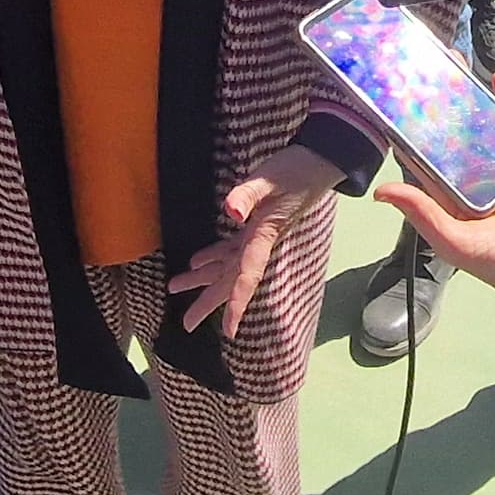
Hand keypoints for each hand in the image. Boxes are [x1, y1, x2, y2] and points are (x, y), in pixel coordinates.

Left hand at [170, 144, 339, 335]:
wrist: (318, 162)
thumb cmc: (296, 170)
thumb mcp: (270, 178)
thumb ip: (248, 194)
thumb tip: (231, 213)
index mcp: (262, 236)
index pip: (247, 276)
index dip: (237, 304)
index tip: (229, 331)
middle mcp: (259, 243)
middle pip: (231, 280)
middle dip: (209, 302)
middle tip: (186, 324)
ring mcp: (257, 235)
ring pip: (227, 266)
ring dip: (203, 278)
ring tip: (175, 287)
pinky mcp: (256, 225)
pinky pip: (232, 249)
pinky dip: (214, 256)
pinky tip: (197, 261)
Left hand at [374, 71, 494, 336]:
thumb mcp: (455, 241)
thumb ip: (421, 213)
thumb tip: (380, 192)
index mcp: (448, 197)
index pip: (421, 157)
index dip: (407, 130)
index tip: (395, 99)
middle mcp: (471, 179)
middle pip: (449, 133)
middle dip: (438, 103)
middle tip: (425, 68)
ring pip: (480, 125)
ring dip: (469, 97)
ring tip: (455, 65)